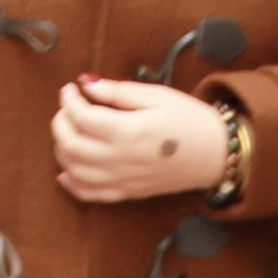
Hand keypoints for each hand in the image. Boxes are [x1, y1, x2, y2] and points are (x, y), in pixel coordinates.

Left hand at [52, 76, 229, 206]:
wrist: (216, 154)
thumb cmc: (191, 121)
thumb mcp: (157, 96)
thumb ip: (118, 92)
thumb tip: (88, 84)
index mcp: (127, 131)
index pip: (81, 116)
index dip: (69, 99)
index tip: (71, 89)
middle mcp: (119, 159)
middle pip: (70, 144)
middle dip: (60, 122)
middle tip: (67, 108)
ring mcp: (121, 180)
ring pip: (73, 169)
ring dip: (62, 149)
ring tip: (69, 131)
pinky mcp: (127, 192)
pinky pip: (89, 194)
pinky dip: (72, 183)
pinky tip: (66, 170)